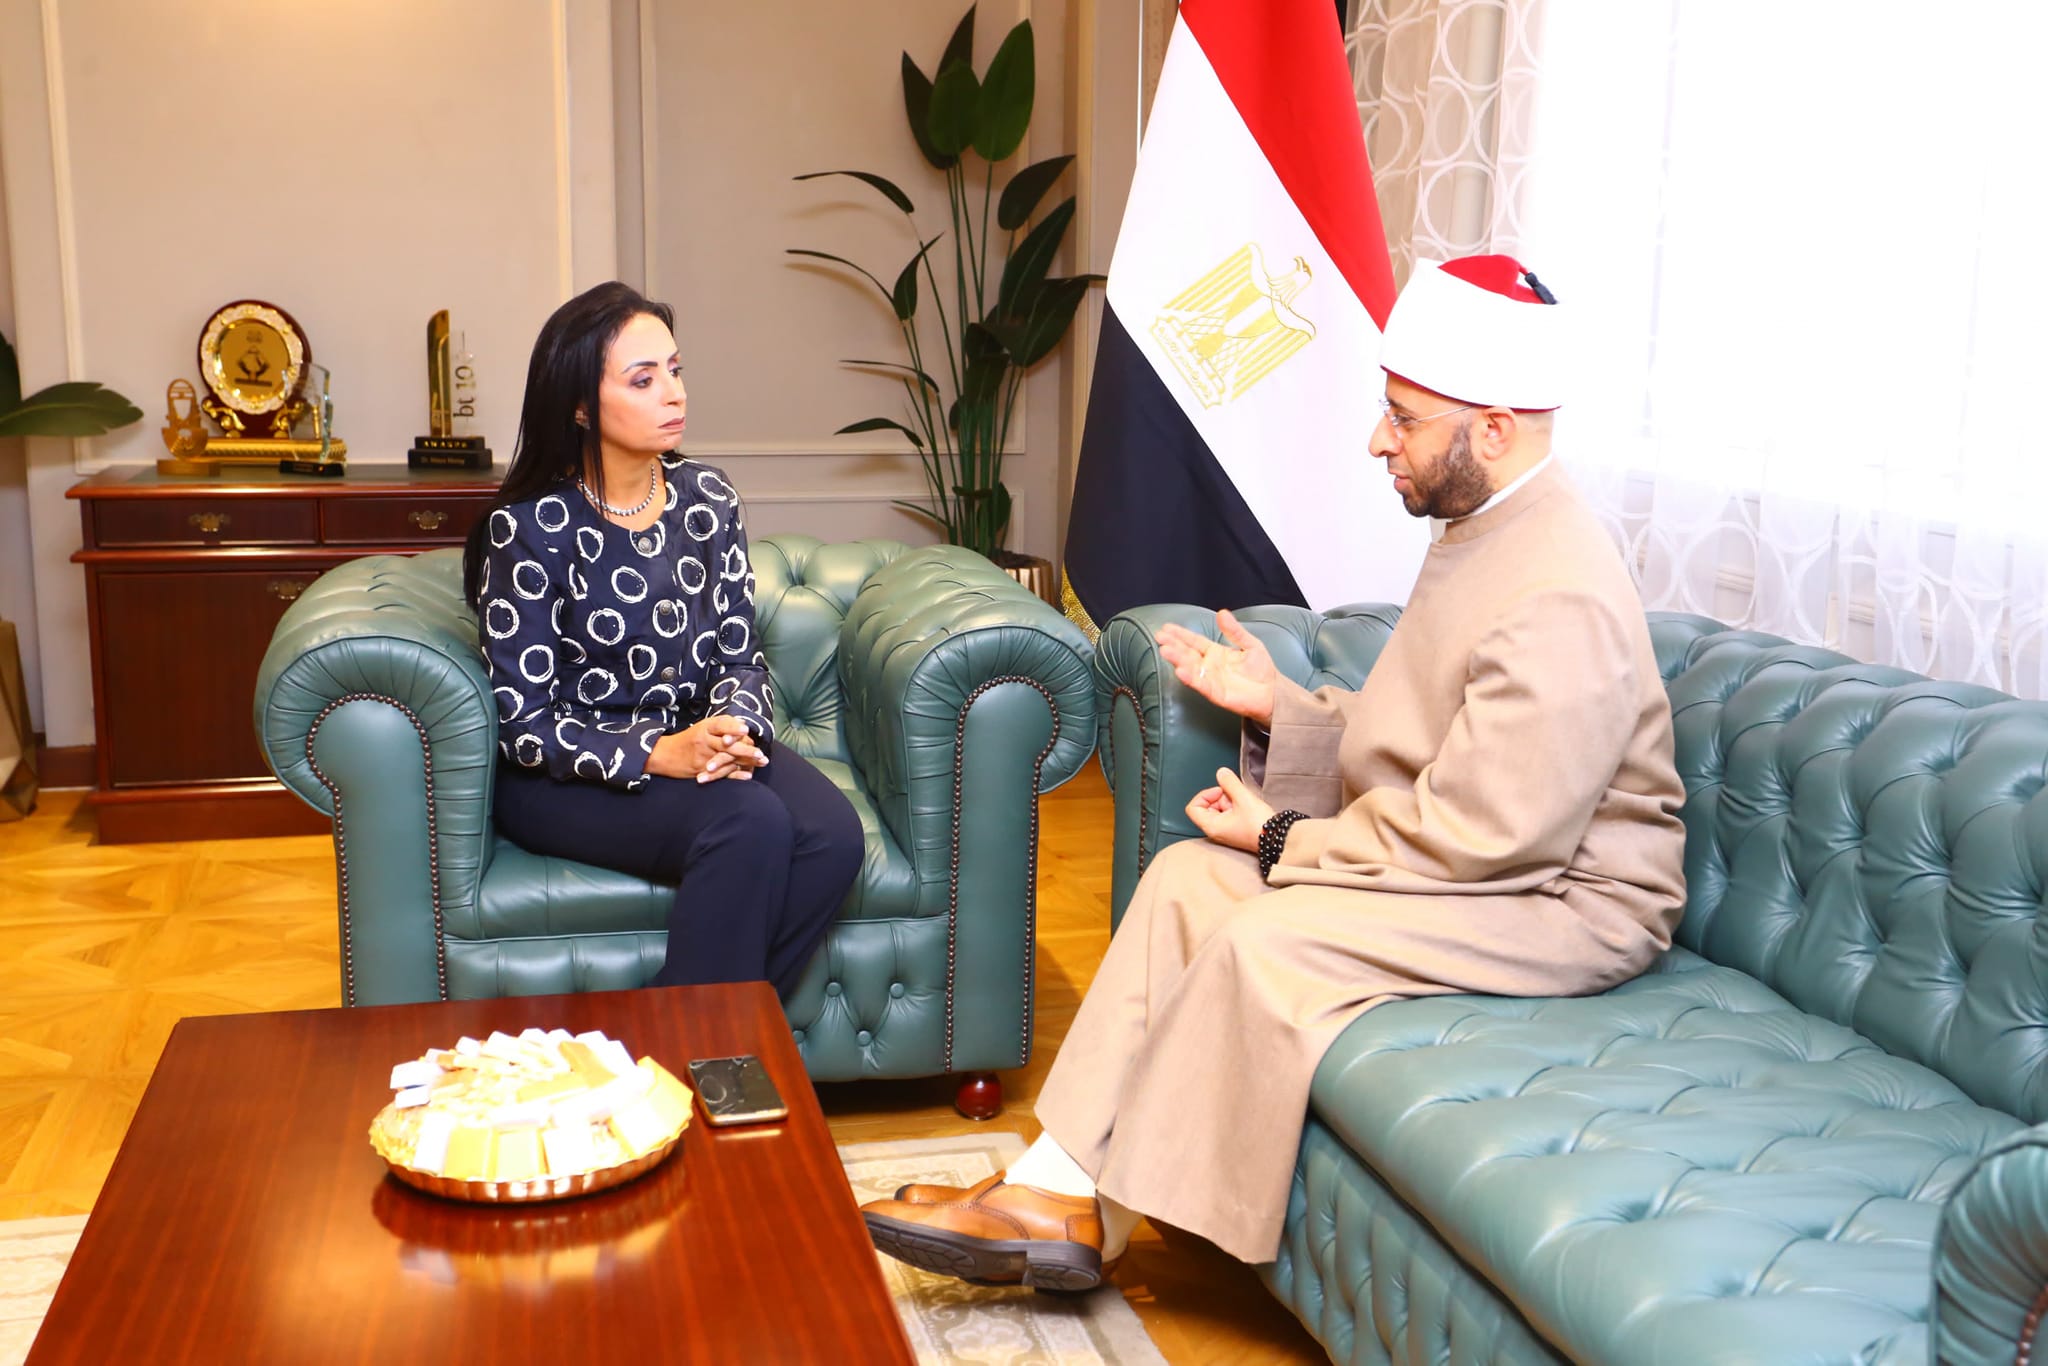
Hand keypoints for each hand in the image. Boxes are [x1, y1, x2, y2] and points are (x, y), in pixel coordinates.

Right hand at [646, 715, 769, 782]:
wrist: (664, 755)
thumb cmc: (688, 740)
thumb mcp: (703, 727)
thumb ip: (723, 725)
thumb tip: (744, 723)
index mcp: (705, 727)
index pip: (721, 724)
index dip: (733, 727)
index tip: (746, 729)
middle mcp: (704, 740)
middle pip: (727, 744)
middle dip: (746, 749)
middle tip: (761, 753)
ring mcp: (703, 756)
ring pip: (727, 758)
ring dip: (745, 761)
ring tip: (761, 762)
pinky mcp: (701, 769)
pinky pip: (721, 773)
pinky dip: (735, 774)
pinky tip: (747, 775)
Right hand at [1156, 609, 1277, 727]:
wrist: (1273, 693)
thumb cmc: (1261, 670)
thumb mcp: (1250, 644)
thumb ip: (1235, 631)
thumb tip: (1222, 613)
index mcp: (1215, 652)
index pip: (1194, 641)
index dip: (1180, 634)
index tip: (1166, 628)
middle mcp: (1209, 666)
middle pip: (1187, 654)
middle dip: (1173, 645)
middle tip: (1160, 637)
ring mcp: (1211, 680)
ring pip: (1190, 668)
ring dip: (1177, 660)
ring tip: (1165, 651)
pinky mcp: (1216, 694)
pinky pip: (1201, 685)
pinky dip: (1190, 679)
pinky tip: (1180, 671)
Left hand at [1184, 767, 1274, 853]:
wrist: (1278, 838)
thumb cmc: (1260, 825)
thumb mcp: (1243, 798)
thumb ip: (1229, 783)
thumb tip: (1221, 773)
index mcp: (1212, 826)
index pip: (1193, 808)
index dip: (1204, 795)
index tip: (1220, 792)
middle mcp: (1216, 831)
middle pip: (1207, 806)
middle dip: (1220, 797)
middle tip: (1236, 796)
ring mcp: (1226, 831)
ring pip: (1219, 808)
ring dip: (1230, 800)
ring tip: (1244, 802)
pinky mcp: (1235, 829)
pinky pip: (1229, 813)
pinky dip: (1236, 806)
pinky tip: (1247, 807)